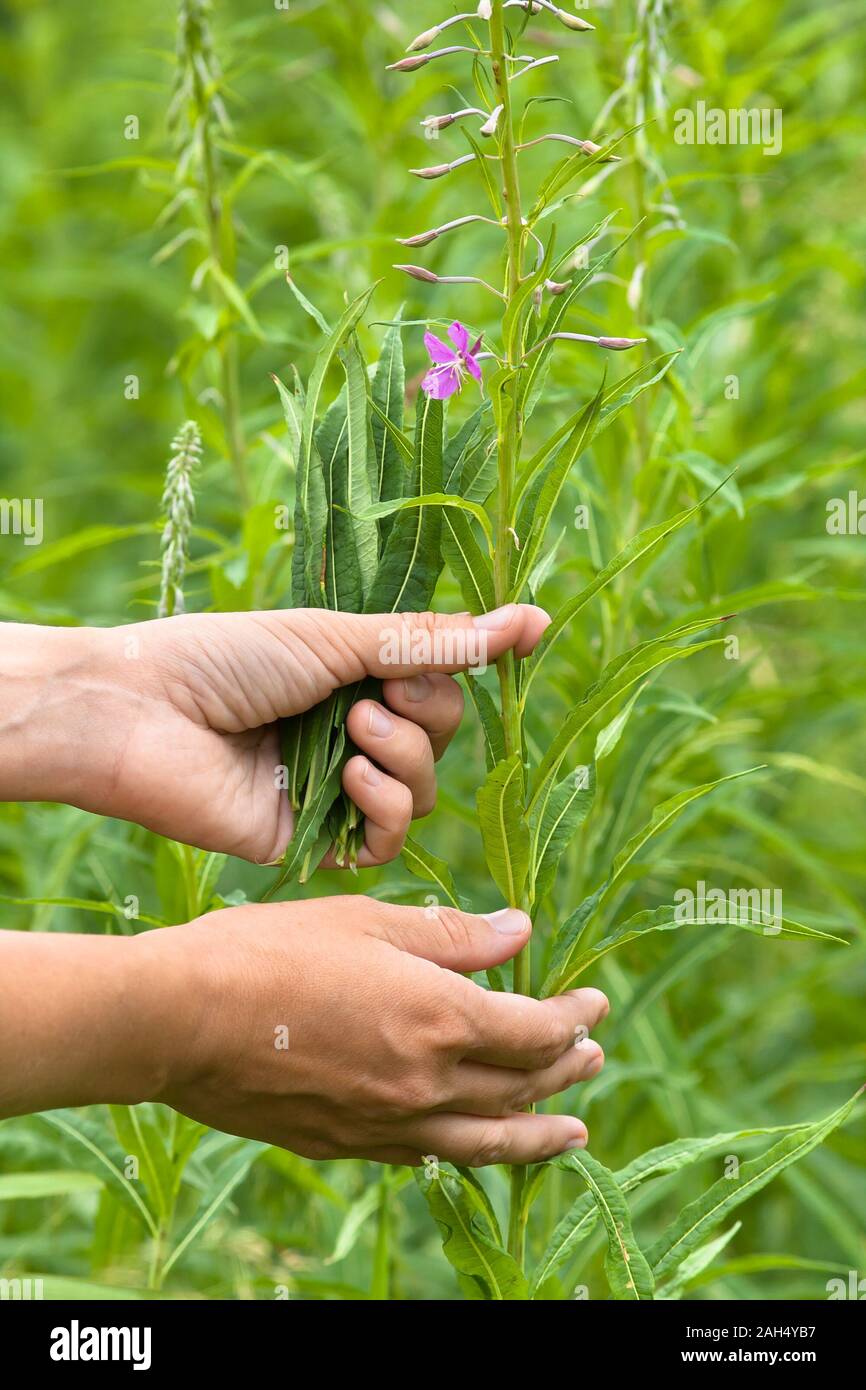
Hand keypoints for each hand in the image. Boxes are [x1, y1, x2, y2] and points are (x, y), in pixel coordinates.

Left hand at [1, 606, 547, 864]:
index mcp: (351, 677)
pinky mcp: (311, 841)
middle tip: (377, 694)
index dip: (467, 666)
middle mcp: (349, 733)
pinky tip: (350, 779)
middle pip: (442, 737)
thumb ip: (429, 641)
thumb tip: (529, 619)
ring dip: (404, 757)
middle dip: (428, 714)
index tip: (528, 635)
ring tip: (352, 730)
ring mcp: (332, 790)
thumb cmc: (225, 659)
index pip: (441, 681)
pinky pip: (385, 842)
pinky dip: (383, 809)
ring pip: (423, 791)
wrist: (142, 714)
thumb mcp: (334, 637)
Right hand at [138, 898, 607, 1164]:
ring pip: (485, 1140)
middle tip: (594, 1058)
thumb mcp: (365, 921)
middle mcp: (425, 1083)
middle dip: (565, 1070)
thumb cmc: (268, 952)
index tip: (594, 1003)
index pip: (535, 1030)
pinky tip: (475, 1144)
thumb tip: (521, 931)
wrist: (179, 1019)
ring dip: (536, 1134)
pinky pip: (427, 1156)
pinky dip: (466, 1149)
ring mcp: (386, 1124)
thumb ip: (451, 935)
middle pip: (519, 1087)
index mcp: (439, 1018)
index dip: (573, 1017)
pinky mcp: (346, 1145)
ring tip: (573, 1134)